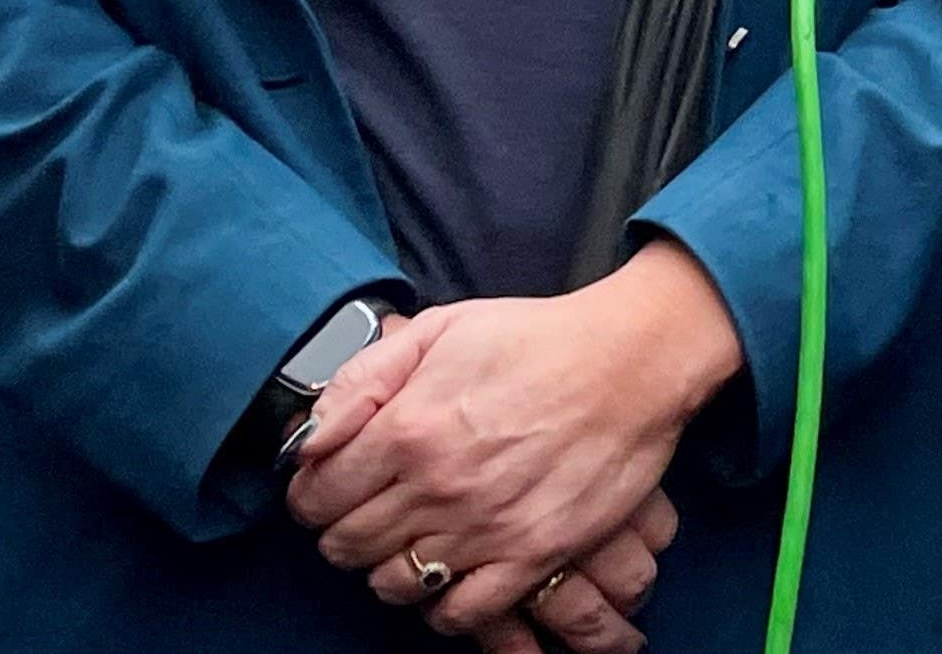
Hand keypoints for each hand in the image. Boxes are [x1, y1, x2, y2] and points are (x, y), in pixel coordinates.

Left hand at [286, 242, 741, 636]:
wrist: (635, 358)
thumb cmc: (538, 338)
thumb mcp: (442, 329)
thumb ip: (362, 378)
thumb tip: (306, 438)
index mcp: (407, 428)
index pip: (314, 497)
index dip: (312, 494)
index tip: (331, 488)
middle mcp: (437, 485)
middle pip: (345, 546)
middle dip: (346, 530)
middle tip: (372, 511)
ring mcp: (485, 526)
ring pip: (392, 584)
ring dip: (390, 567)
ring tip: (412, 540)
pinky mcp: (533, 553)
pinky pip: (460, 612)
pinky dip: (443, 603)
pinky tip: (452, 572)